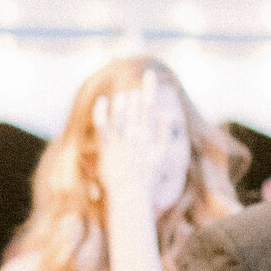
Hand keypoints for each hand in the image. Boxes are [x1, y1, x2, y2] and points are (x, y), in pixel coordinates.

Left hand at [92, 70, 187, 215]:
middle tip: (132, 95)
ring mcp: (121, 140)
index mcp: (149, 135)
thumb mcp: (162, 156)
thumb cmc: (147, 178)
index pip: (151, 105)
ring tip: (122, 97)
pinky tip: (102, 100)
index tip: (150, 73)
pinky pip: (103, 124)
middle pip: (134, 105)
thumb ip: (165, 135)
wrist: (132, 196)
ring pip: (120, 111)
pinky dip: (102, 110)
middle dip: (133, 96)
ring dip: (121, 100)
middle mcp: (136, 135)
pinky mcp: (107, 147)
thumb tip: (168, 117)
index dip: (150, 87)